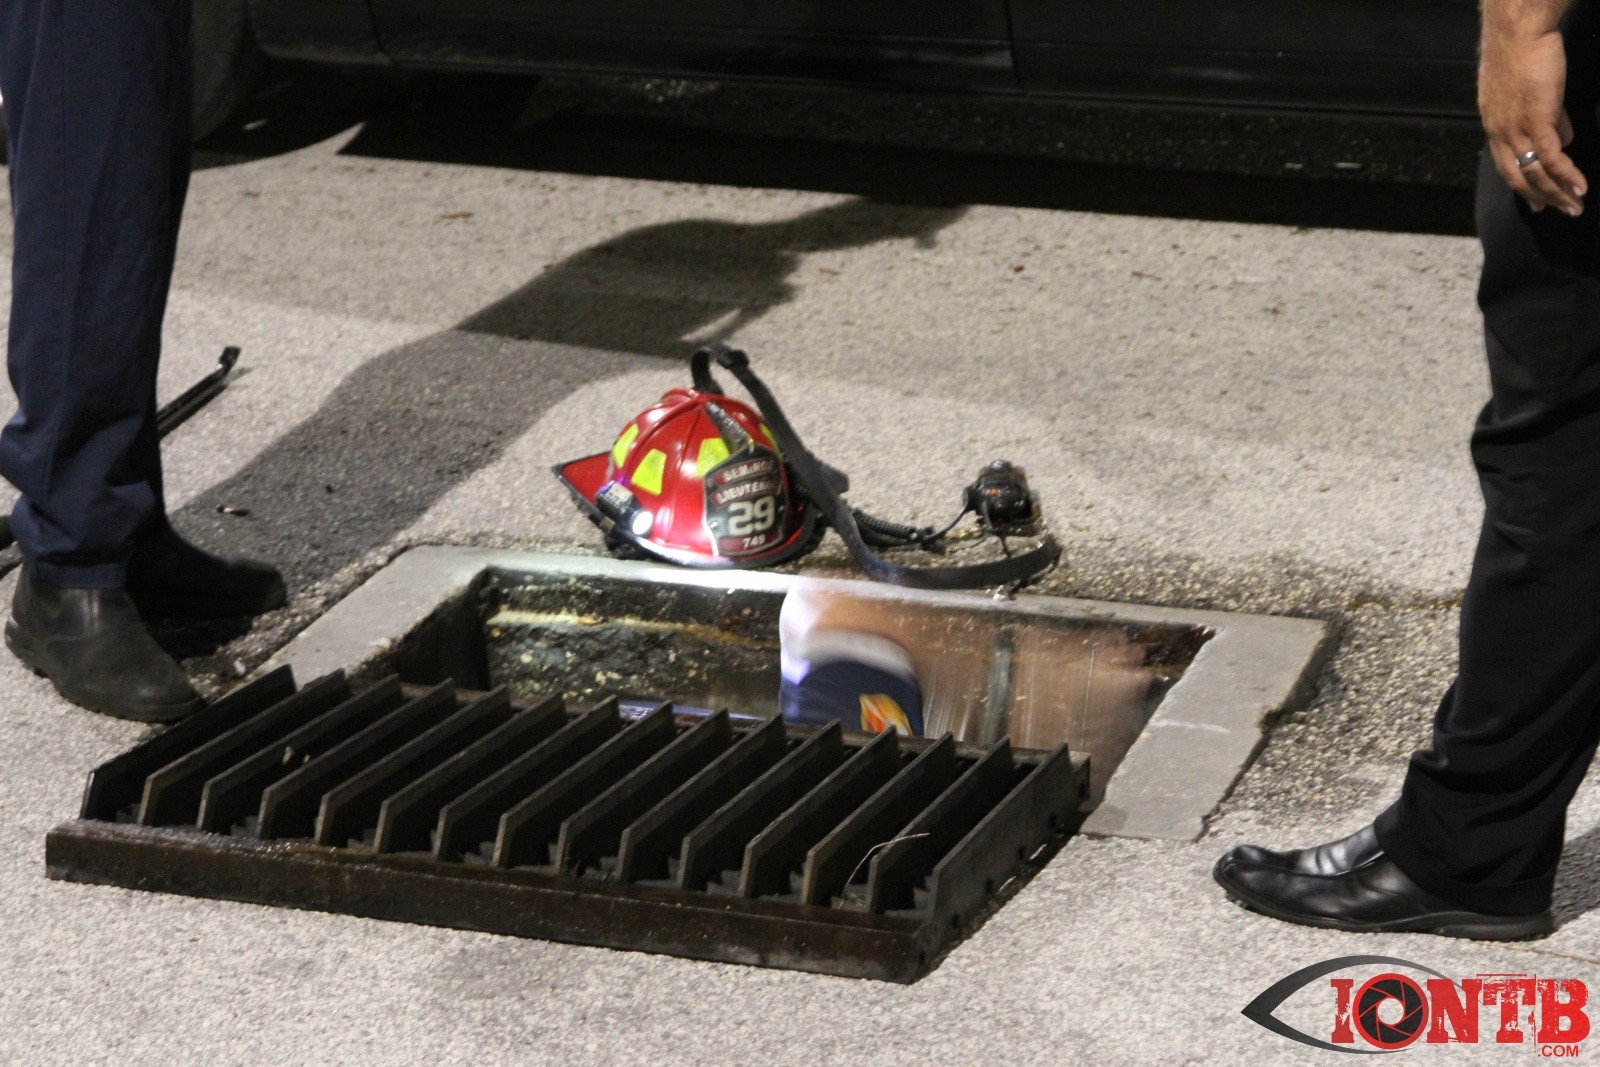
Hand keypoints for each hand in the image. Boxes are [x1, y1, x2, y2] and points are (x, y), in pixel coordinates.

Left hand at [1480, 11, 1586, 214]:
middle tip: (1557, 211)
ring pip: (1535, 172)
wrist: (1518, 31)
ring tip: (1574, 208)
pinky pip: (1550, 157)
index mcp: (1494, 125)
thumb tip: (1563, 136)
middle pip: (1518, 176)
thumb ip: (1545, 115)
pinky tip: (1580, 187)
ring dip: (1557, 192)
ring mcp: (1515, 128)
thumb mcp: (1530, 89)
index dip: (1522, 185)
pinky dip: (1566, 175)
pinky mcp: (1536, 119)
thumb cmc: (1524, 52)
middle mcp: (1499, 132)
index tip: (1536, 200)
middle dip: (1539, 197)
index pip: (1506, 164)